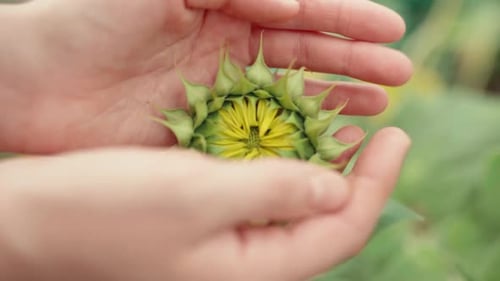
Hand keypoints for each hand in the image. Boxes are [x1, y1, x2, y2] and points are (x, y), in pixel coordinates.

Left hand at [0, 0, 411, 152]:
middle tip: (400, 78)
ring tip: (378, 109)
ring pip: (290, 98)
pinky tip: (325, 144)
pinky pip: (259, 136)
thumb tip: (293, 2)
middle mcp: (230, 52)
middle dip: (355, 63)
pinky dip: (293, 139)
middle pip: (306, 56)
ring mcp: (220, 94)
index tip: (392, 31)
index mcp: (225, 11)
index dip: (347, 21)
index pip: (300, 14)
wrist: (34, 79)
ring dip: (335, 100)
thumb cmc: (88, 22)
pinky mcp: (202, 132)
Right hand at [0, 127, 410, 280]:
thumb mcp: (197, 193)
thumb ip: (274, 191)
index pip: (341, 231)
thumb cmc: (108, 208)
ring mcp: (226, 245)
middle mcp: (246, 265)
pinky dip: (285, 168)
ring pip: (296, 208)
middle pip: (325, 224)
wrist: (39, 220)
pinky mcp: (207, 223)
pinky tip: (290, 141)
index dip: (377, 184)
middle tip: (378, 133)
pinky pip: (264, 198)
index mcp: (253, 271)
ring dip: (324, 169)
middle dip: (359, 178)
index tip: (398, 136)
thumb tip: (337, 188)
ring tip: (345, 131)